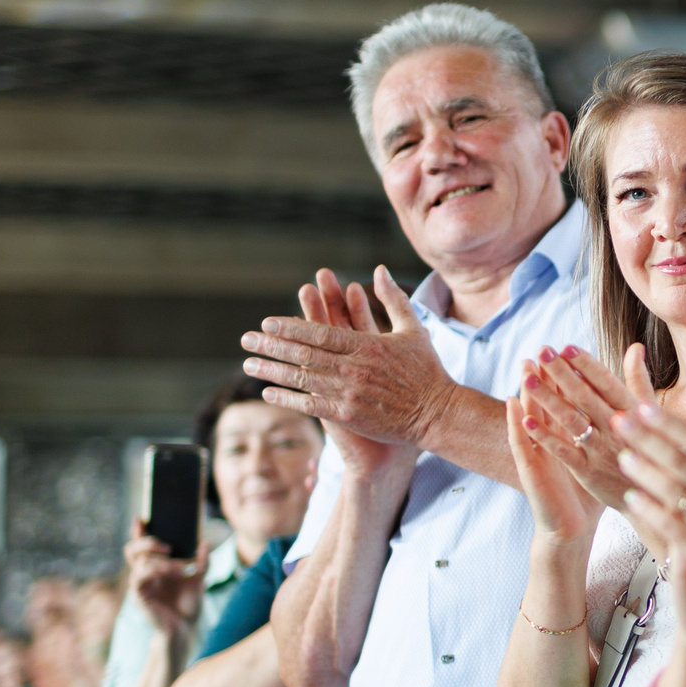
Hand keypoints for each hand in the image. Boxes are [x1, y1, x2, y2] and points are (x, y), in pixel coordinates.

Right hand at [124, 522, 207, 638]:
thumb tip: (205, 542)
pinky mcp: (140, 595)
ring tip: (176, 567)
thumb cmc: (189, 603)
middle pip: (133, 549)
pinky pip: (139, 576)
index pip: (142, 544)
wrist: (186, 628)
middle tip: (168, 546)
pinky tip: (167, 571)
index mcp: (155, 566)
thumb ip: (202, 561)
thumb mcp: (199, 579)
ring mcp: (141, 584)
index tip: (141, 517)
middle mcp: (144, 573)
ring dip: (158, 560)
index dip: (139, 530)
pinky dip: (153, 570)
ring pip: (138, 562)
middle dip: (146, 541)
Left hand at [241, 267, 443, 480]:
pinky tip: (269, 392)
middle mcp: (354, 366)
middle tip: (245, 340)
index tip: (267, 323)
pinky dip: (288, 398)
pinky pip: (311, 405)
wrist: (439, 413)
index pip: (319, 332)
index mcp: (367, 344)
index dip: (289, 327)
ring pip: (301, 378)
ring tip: (247, 365)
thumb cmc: (427, 371)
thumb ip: (393, 298)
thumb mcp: (413, 329)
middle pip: (302, 353)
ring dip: (271, 370)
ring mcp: (350, 392)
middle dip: (270, 346)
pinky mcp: (350, 415)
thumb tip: (379, 270)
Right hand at [507, 360, 606, 549]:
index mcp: (571, 435)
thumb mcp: (607, 456)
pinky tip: (513, 406)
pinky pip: (522, 445)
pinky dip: (517, 425)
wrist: (573, 529)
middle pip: (549, 403)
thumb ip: (616, 428)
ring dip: (528, 393)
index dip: (571, 377)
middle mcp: (553, 440)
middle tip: (543, 350)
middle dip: (547, 377)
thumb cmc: (590, 492)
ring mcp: (539, 453)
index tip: (572, 349)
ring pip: (532, 418)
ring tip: (525, 368)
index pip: (570, 400)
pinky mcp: (531, 470)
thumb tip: (634, 406)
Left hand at [522, 344, 656, 525]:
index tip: (567, 347)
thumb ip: (639, 380)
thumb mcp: (651, 414)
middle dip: (562, 373)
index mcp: (632, 412)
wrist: (656, 497)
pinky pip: (563, 451)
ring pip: (571, 420)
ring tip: (527, 379)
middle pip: (585, 396)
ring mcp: (601, 451)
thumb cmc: (652, 449)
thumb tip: (635, 347)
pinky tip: (526, 421)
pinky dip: (545, 436)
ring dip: (548, 399)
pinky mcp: (588, 472)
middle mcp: (617, 429)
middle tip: (542, 351)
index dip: (587, 364)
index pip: (607, 383)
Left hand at [614, 405, 685, 612]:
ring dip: (643, 470)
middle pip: (678, 459)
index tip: (646, 409)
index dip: (670, 425)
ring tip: (622, 456)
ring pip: (669, 488)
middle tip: (621, 420)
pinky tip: (633, 498)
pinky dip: (650, 509)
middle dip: (646, 438)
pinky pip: (670, 524)